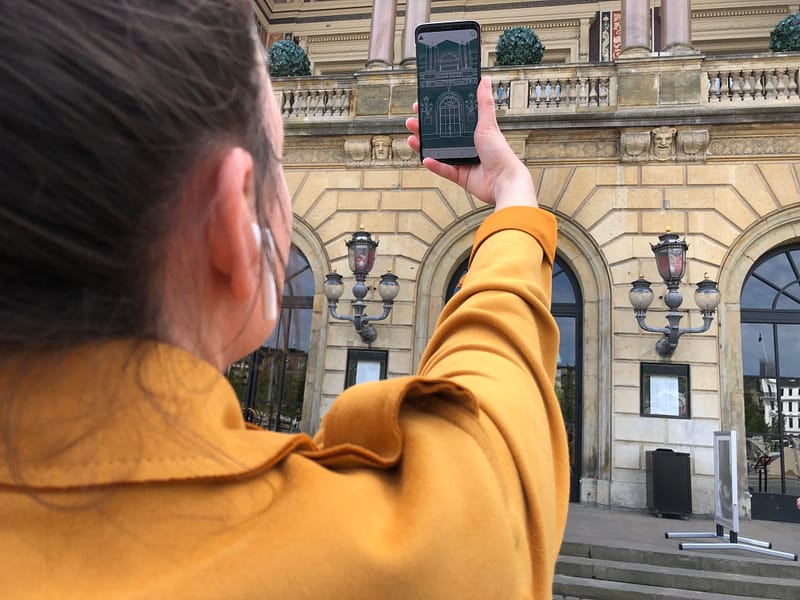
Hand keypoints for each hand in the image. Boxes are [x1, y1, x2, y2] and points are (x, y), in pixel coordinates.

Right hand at [406, 76, 536, 210]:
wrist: (503, 180)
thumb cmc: (500, 153)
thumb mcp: (488, 124)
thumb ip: (484, 103)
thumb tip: (484, 81)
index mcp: (472, 131)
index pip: (450, 118)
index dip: (436, 112)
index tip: (424, 105)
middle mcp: (466, 145)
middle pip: (439, 135)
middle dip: (424, 128)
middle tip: (413, 121)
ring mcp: (461, 160)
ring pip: (437, 151)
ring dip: (424, 145)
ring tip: (413, 139)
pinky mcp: (459, 175)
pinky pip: (442, 169)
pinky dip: (434, 165)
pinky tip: (426, 158)